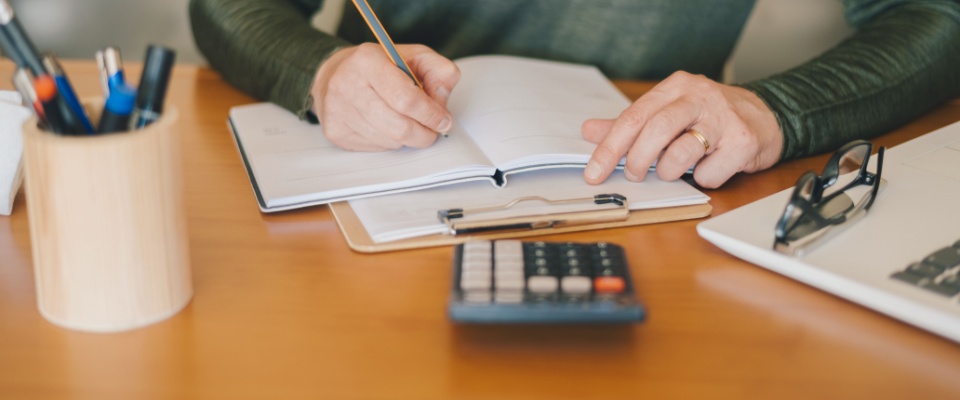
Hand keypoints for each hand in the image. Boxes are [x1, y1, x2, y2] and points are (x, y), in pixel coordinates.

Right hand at [310, 43, 460, 150]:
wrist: (334, 74)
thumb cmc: (379, 66)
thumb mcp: (413, 57)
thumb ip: (438, 71)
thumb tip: (442, 101)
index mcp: (368, 61)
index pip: (406, 99)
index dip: (431, 115)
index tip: (444, 121)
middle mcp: (347, 85)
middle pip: (399, 127)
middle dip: (424, 134)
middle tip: (432, 130)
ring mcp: (338, 110)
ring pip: (390, 141)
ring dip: (407, 138)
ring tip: (407, 122)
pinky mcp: (335, 130)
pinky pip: (376, 148)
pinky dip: (390, 141)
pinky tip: (386, 125)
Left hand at [582, 71, 782, 187]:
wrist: (766, 116)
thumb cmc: (710, 117)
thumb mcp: (669, 112)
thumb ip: (630, 123)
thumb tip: (590, 131)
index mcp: (676, 87)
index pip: (633, 117)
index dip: (609, 148)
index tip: (594, 172)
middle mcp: (699, 97)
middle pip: (656, 130)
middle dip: (637, 160)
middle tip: (633, 174)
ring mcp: (723, 118)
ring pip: (681, 154)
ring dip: (669, 172)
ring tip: (674, 169)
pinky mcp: (743, 142)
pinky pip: (709, 173)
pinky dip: (702, 179)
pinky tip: (709, 167)